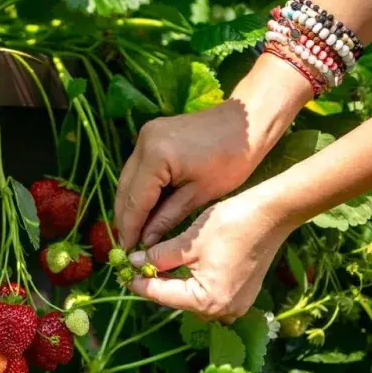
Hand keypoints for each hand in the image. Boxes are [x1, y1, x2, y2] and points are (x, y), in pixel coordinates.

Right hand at [114, 56, 312, 249]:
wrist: (246, 123)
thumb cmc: (232, 159)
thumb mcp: (200, 194)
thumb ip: (168, 217)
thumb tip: (146, 240)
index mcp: (156, 157)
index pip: (135, 200)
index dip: (130, 227)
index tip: (127, 250)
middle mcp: (143, 143)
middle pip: (125, 188)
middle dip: (125, 217)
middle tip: (126, 244)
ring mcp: (144, 136)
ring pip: (127, 178)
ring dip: (129, 203)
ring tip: (134, 230)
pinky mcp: (149, 135)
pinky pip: (137, 168)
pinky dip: (139, 188)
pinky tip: (143, 206)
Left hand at [125, 189, 293, 321]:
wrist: (271, 214)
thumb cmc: (230, 226)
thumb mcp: (187, 243)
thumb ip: (158, 257)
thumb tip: (133, 263)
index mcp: (207, 301)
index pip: (161, 295)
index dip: (138, 283)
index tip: (120, 273)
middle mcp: (222, 311)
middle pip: (175, 299)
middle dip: (154, 282)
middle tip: (133, 266)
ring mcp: (234, 305)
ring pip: (190, 297)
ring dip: (171, 282)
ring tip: (150, 264)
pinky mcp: (240, 295)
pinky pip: (206, 293)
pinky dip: (190, 281)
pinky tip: (176, 266)